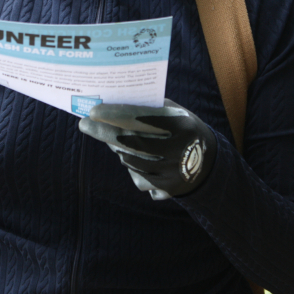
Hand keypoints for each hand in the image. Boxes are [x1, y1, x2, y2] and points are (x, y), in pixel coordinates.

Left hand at [79, 99, 215, 198]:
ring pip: (129, 158)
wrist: (207, 164)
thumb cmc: (183, 129)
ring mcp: (168, 173)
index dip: (115, 115)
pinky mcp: (162, 188)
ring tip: (111, 135)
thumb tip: (113, 105)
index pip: (142, 118)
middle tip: (85, 124)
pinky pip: (135, 173)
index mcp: (180, 126)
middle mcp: (175, 152)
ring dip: (115, 146)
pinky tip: (131, 153)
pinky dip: (129, 161)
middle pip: (130, 142)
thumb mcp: (175, 113)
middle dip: (103, 132)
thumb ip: (149, 109)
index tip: (94, 111)